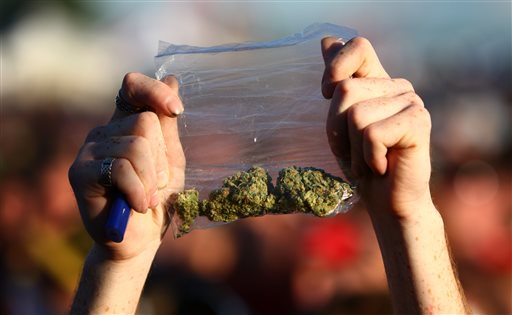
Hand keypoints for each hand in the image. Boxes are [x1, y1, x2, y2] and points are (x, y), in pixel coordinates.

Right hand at [69, 73, 184, 260]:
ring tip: (147, 197)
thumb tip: (171, 78)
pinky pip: (122, 168)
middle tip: (156, 185)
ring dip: (152, 180)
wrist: (140, 239)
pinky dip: (140, 191)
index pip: (132, 87)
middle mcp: (104, 132)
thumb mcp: (171, 160)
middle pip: (145, 122)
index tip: (176, 110)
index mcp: (125, 125)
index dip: (154, 91)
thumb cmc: (157, 199)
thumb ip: (168, 125)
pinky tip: (138, 206)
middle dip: (161, 159)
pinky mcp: (80, 172)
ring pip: (137, 146)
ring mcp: (89, 150)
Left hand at [321, 37, 431, 219]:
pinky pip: (372, 135)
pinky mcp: (418, 123)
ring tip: (368, 161)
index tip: (327, 95)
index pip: (358, 46)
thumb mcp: (340, 123)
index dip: (335, 67)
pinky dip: (368, 159)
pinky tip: (381, 167)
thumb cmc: (362, 163)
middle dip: (337, 129)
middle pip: (345, 89)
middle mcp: (398, 86)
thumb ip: (337, 82)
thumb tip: (327, 39)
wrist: (387, 201)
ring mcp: (411, 102)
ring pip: (356, 115)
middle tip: (354, 150)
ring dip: (352, 150)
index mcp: (378, 81)